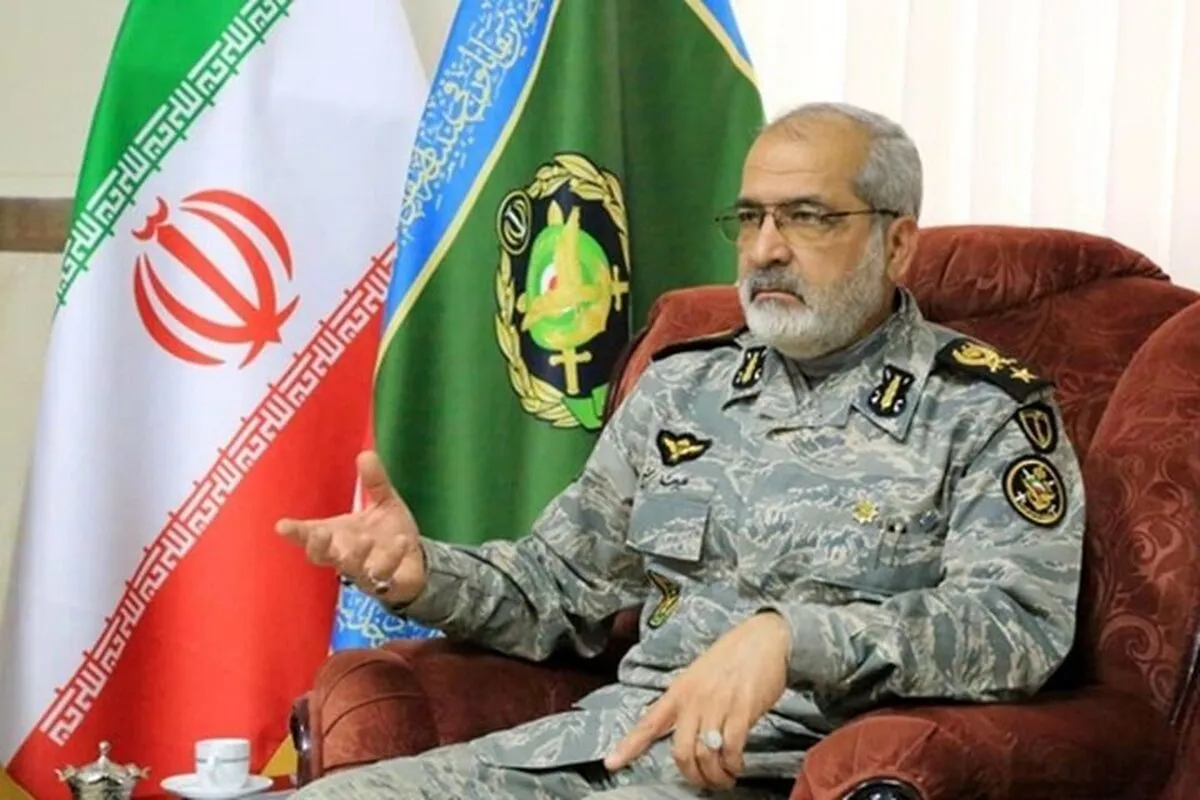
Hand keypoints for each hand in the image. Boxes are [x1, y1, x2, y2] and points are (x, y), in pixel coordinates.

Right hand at [275, 450, 426, 605]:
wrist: (415, 560)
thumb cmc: (388, 531)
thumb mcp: (383, 502)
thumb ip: (374, 481)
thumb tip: (366, 453)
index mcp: (337, 535)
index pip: (308, 535)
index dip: (294, 533)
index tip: (281, 526)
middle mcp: (344, 555)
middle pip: (320, 557)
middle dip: (317, 547)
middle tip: (320, 533)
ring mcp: (364, 572)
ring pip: (350, 569)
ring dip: (356, 555)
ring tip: (365, 538)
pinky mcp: (387, 583)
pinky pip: (385, 575)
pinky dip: (392, 557)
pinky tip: (400, 541)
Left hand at [603, 611, 790, 788]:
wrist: (764, 638)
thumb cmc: (734, 655)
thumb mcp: (700, 675)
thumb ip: (689, 702)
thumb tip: (687, 733)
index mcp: (679, 690)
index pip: (649, 722)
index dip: (629, 746)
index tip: (612, 763)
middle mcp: (694, 699)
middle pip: (681, 750)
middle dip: (692, 775)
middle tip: (704, 782)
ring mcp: (717, 704)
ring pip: (705, 754)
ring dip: (715, 775)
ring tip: (725, 777)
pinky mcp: (742, 709)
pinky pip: (731, 747)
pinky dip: (733, 763)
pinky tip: (737, 765)